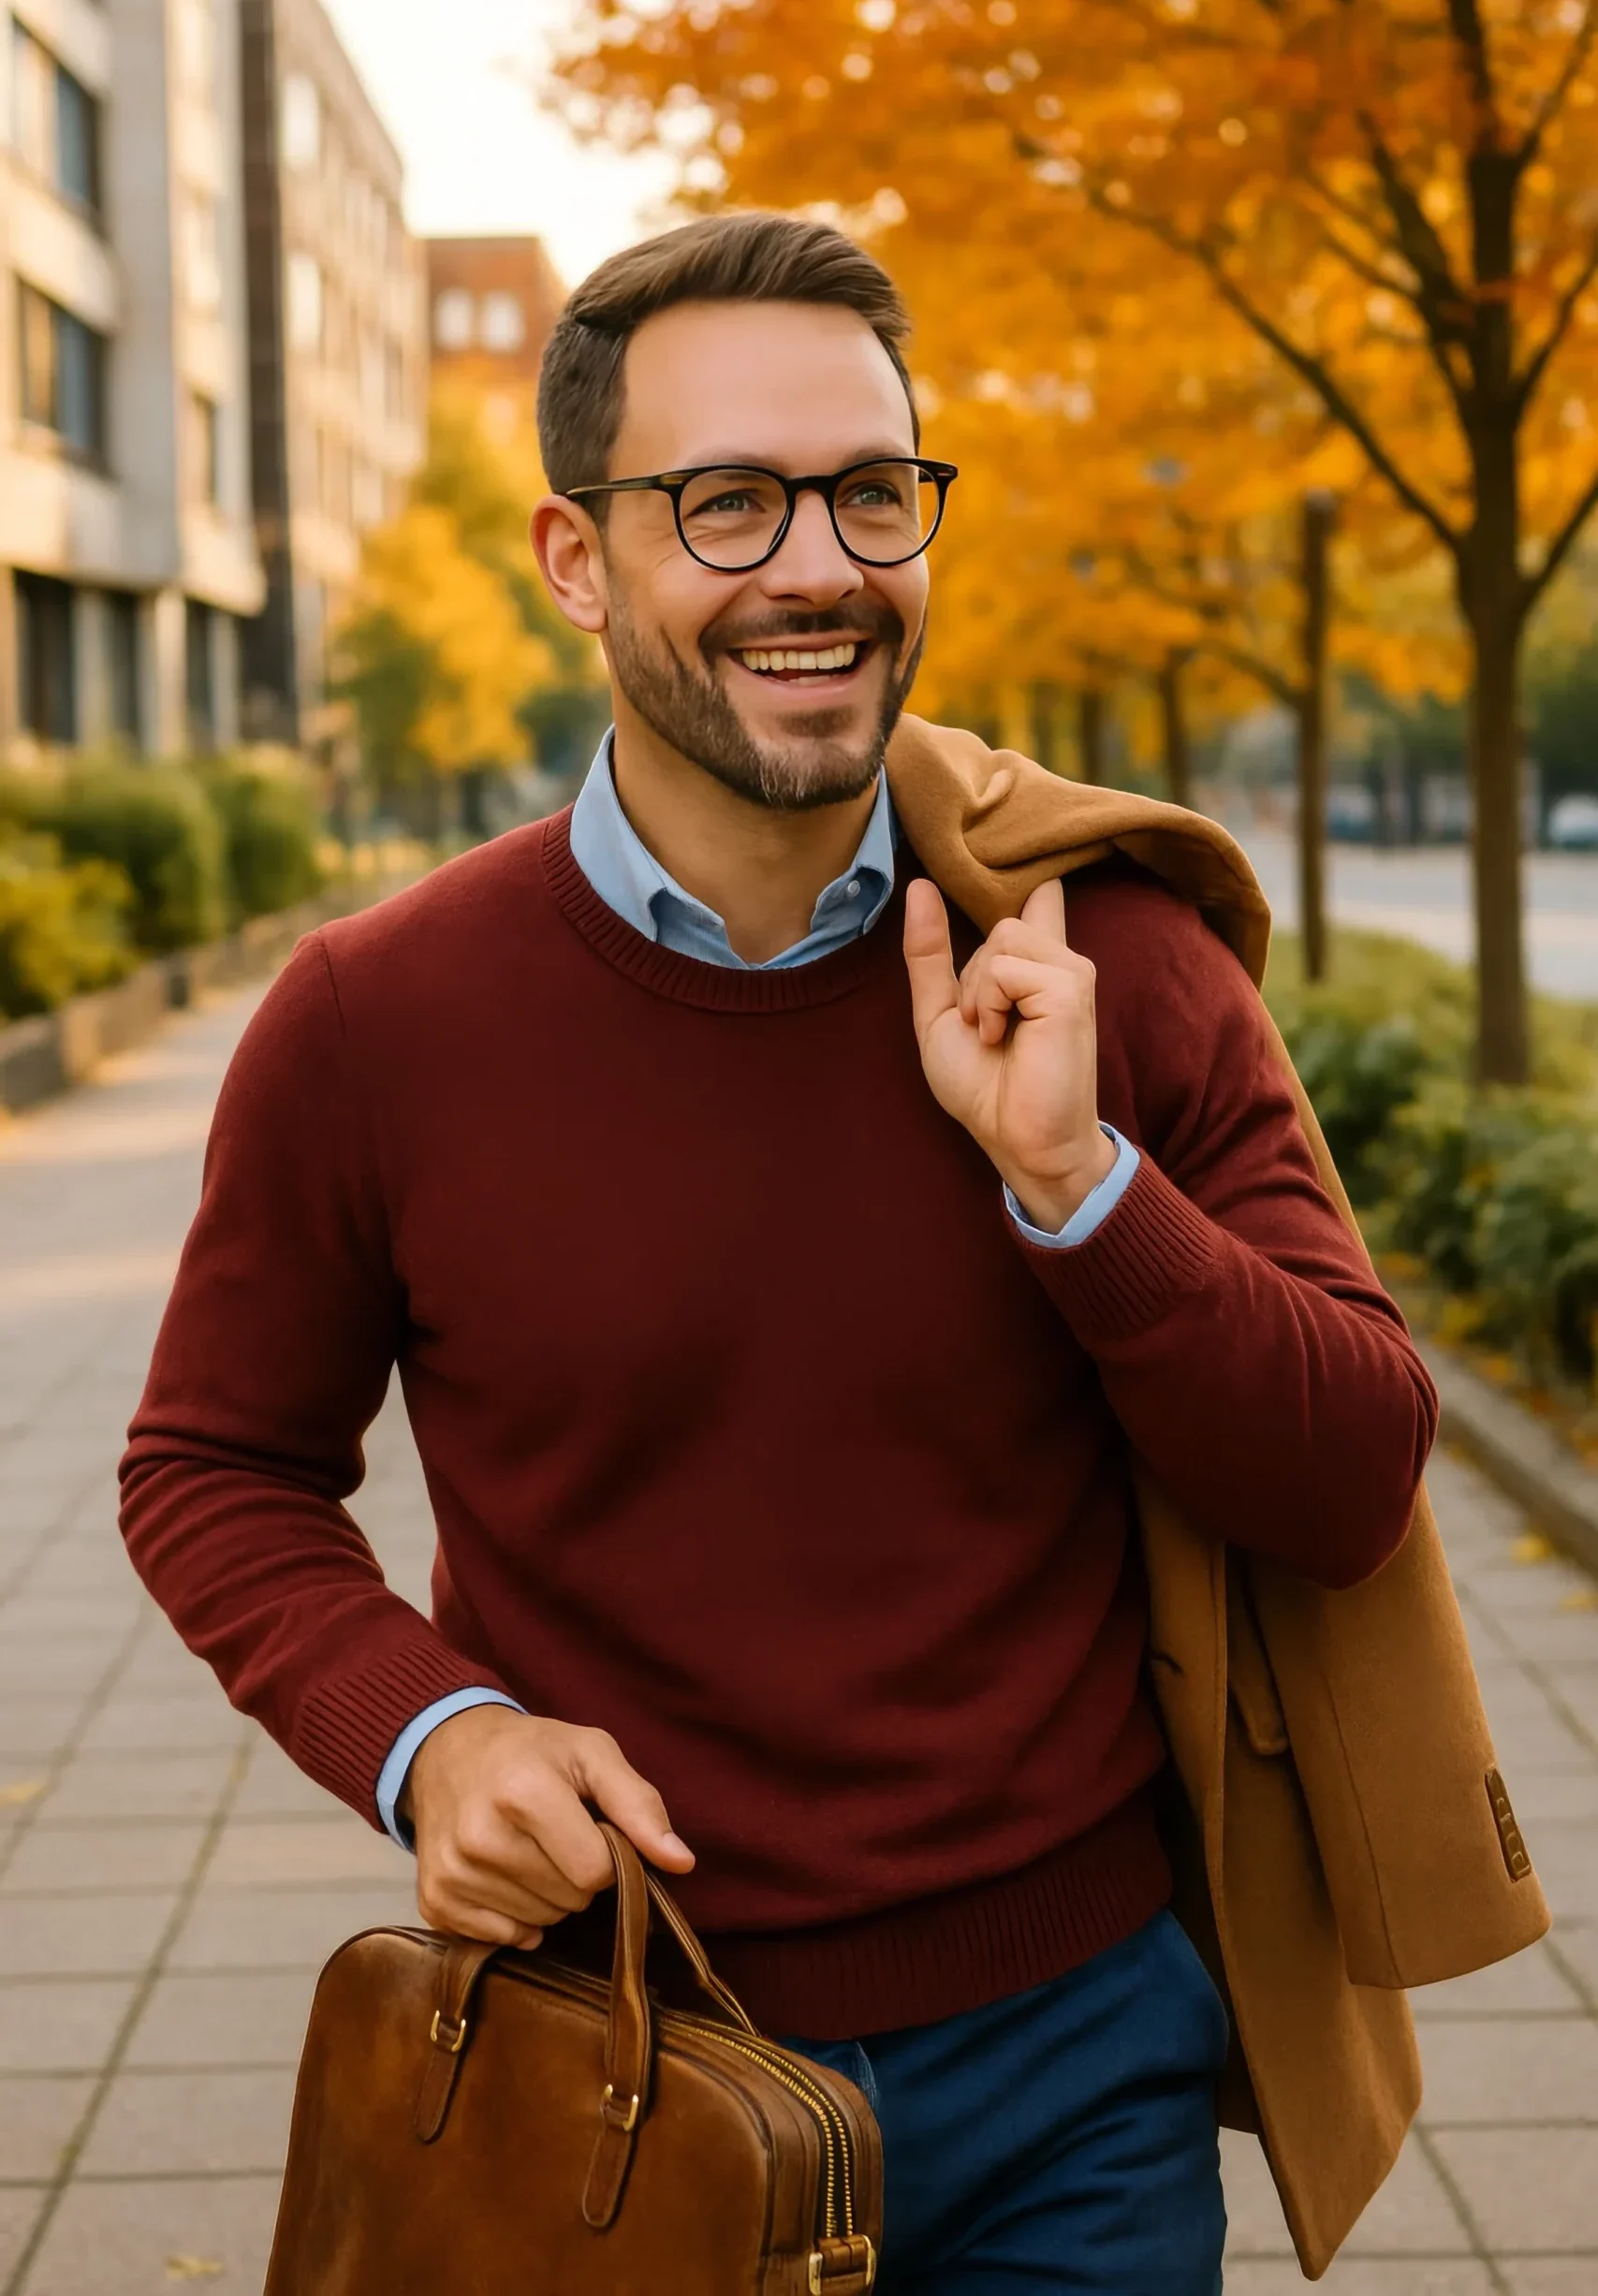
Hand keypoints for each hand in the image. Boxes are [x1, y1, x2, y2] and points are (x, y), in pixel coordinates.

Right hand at [402, 1704, 693, 1947]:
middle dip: (576, 1876)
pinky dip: (513, 1917)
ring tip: (530, 1851)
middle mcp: (480, 1836)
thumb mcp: (591, 1753)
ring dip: (546, 1896)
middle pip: (568, 1901)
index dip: (607, 1857)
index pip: (595, 1872)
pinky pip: (500, 1938)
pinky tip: (505, 1877)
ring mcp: (452, 1872)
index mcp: (524, 1792)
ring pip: (538, 1924)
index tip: (592, 1830)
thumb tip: (681, 1861)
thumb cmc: (533, 1751)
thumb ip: (640, 1804)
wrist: (448, 1751)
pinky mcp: (434, 1900)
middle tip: (556, 1836)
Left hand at [903, 876, 1115, 1230]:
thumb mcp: (941, 1015)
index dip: (1031, 874)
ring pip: (1002, 938)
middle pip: (1000, 923)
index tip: (1029, 855)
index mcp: (1036, 966)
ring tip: (995, 1035)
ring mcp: (1072, 971)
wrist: (1021, 1142)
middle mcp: (1061, 962)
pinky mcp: (1072, 989)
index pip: (1039, 897)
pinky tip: (1005, 1038)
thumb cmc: (987, 1089)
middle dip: (973, 978)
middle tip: (987, 1030)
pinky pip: (1006, 967)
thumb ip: (929, 955)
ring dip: (979, 992)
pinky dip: (990, 1004)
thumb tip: (920, 886)